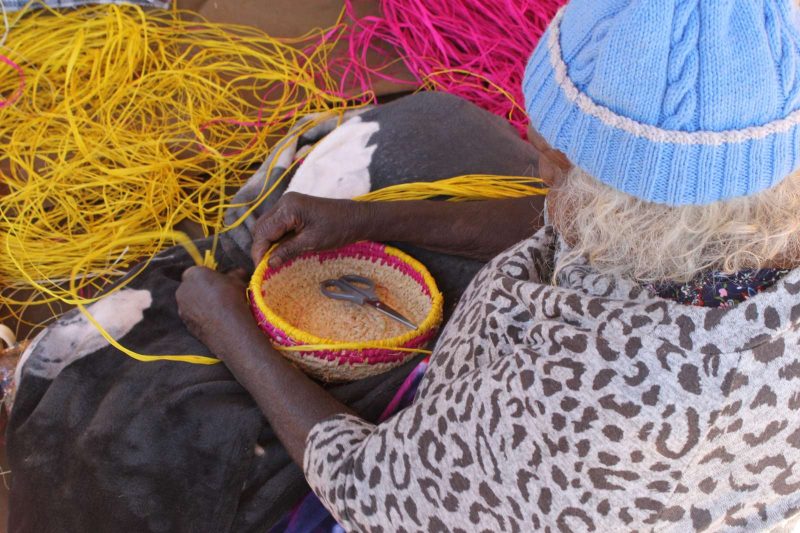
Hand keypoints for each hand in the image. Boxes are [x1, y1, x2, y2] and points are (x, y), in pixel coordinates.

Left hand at [176, 266, 255, 357]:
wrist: (229, 327)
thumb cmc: (232, 298)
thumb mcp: (238, 281)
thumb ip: (235, 274)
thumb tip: (239, 272)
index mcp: (193, 274)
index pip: (196, 272)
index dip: (208, 277)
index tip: (219, 283)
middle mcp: (182, 290)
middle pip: (191, 288)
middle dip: (202, 291)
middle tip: (219, 296)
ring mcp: (182, 309)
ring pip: (191, 304)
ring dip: (201, 306)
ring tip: (218, 311)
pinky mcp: (185, 324)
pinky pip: (193, 318)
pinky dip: (200, 319)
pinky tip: (214, 322)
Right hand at [250, 192, 371, 267]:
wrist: (357, 218)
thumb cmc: (338, 229)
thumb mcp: (312, 243)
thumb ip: (288, 251)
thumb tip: (268, 264)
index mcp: (288, 208)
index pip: (264, 231)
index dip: (259, 251)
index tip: (259, 269)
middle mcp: (285, 202)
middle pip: (262, 227)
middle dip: (261, 247)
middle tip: (265, 266)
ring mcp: (289, 203)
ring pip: (268, 225)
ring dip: (268, 242)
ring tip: (272, 260)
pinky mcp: (294, 208)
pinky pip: (278, 223)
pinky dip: (276, 237)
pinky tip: (281, 250)